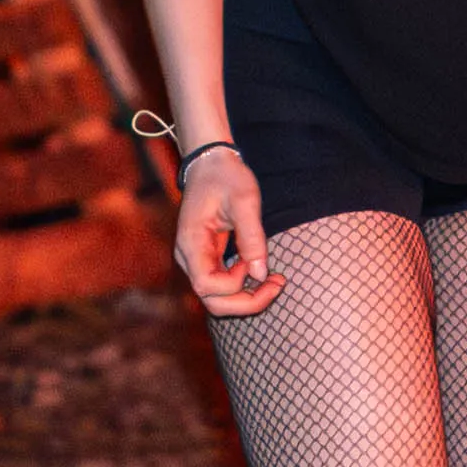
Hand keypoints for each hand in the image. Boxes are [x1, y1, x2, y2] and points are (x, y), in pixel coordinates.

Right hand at [166, 137, 277, 318]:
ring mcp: (196, 260)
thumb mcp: (245, 200)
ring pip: (218, 298)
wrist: (210, 164)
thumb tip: (260, 274)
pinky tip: (264, 275)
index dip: (234, 284)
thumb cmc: (226, 177)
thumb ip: (252, 237)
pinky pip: (223, 285)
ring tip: (276, 281)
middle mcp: (188, 257)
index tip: (252, 262)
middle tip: (277, 285)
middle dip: (246, 302)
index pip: (206, 285)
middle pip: (212, 301)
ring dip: (247, 297)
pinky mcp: (207, 259)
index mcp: (191, 242)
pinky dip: (244, 287)